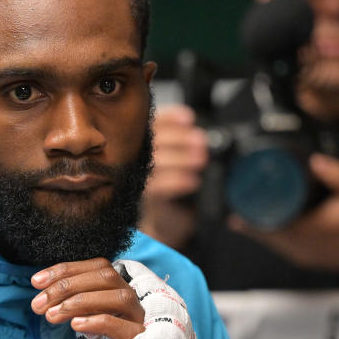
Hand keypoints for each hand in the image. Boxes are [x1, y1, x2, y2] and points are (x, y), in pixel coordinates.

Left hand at [30, 258, 144, 338]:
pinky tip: (75, 325)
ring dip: (81, 301)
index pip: (95, 267)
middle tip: (38, 304)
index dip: (64, 270)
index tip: (36, 282)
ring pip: (118, 297)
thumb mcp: (80, 323)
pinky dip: (97, 321)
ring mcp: (138, 319)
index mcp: (116, 289)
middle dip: (66, 286)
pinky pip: (124, 326)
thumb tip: (43, 296)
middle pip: (105, 277)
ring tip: (52, 315)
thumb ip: (69, 305)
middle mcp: (131, 299)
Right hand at [140, 104, 208, 248]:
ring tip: (201, 159)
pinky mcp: (145, 200)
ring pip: (155, 162)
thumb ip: (184, 143)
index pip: (152, 123)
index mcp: (144, 143)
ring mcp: (139, 179)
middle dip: (179, 137)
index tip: (189, 118)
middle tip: (201, 141)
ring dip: (181, 158)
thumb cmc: (174, 187)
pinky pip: (158, 187)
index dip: (170, 117)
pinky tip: (193, 181)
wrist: (165, 222)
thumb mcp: (180, 160)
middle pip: (152, 140)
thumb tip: (198, 131)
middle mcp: (137, 158)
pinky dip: (177, 182)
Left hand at [230, 152, 338, 280]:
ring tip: (240, 199)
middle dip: (247, 209)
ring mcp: (295, 253)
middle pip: (260, 228)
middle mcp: (298, 244)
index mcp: (310, 228)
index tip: (240, 191)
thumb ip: (338, 175)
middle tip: (236, 189)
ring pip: (264, 237)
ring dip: (252, 220)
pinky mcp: (297, 256)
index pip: (270, 220)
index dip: (251, 207)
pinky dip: (263, 229)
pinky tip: (253, 216)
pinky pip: (273, 242)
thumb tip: (314, 159)